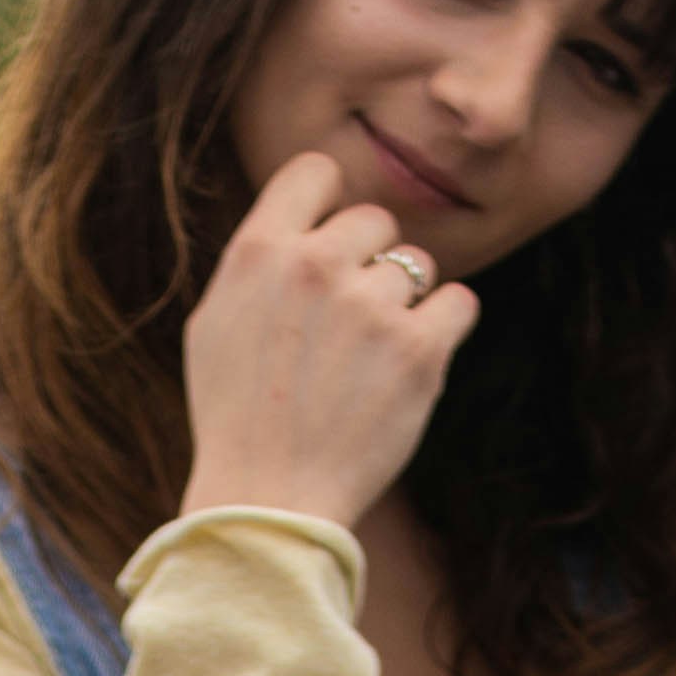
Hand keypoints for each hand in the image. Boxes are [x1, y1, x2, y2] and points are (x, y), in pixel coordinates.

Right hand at [179, 152, 479, 531]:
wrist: (268, 504)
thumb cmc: (236, 418)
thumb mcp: (216, 324)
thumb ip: (260, 260)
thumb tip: (302, 218)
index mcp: (260, 251)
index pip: (316, 171)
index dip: (328, 205)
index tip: (330, 245)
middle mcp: (316, 266)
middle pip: (375, 221)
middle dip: (369, 264)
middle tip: (347, 329)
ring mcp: (371, 307)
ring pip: (418, 267)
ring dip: (404, 306)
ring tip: (369, 363)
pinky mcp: (420, 351)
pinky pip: (459, 304)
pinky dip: (444, 330)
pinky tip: (411, 365)